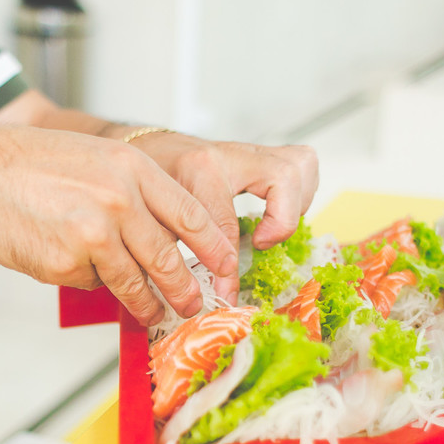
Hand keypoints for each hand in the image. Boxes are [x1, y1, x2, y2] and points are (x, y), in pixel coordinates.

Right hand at [0, 126, 240, 325]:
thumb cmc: (33, 164)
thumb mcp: (95, 159)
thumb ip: (133, 192)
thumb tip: (166, 239)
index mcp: (131, 169)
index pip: (190, 215)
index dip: (214, 248)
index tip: (226, 268)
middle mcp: (119, 200)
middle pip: (168, 257)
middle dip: (185, 290)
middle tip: (194, 306)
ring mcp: (93, 234)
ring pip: (133, 280)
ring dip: (145, 303)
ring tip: (152, 314)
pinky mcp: (67, 263)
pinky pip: (91, 283)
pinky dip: (88, 281)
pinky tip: (69, 262)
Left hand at [128, 133, 318, 299]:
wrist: (142, 148)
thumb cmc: (144, 181)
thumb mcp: (148, 216)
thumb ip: (168, 251)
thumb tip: (186, 294)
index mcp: (197, 170)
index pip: (225, 223)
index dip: (230, 269)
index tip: (226, 295)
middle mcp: (227, 154)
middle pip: (282, 177)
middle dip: (282, 221)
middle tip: (260, 244)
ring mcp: (246, 151)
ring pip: (299, 165)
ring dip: (297, 203)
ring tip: (275, 228)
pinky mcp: (258, 154)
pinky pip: (300, 164)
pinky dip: (300, 190)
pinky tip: (280, 212)